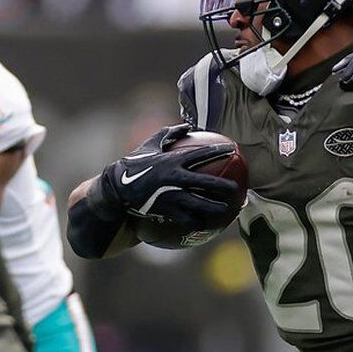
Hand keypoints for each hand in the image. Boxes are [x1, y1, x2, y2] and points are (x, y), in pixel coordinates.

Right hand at [95, 132, 240, 230]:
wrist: (116, 188)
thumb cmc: (135, 164)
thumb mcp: (150, 145)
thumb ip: (169, 133)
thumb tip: (188, 125)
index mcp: (172, 160)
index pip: (201, 154)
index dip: (218, 150)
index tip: (233, 149)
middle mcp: (173, 178)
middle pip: (205, 182)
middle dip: (223, 186)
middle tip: (236, 189)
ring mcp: (170, 195)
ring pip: (199, 204)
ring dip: (215, 209)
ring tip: (228, 211)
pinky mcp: (165, 210)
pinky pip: (186, 218)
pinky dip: (198, 221)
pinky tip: (209, 225)